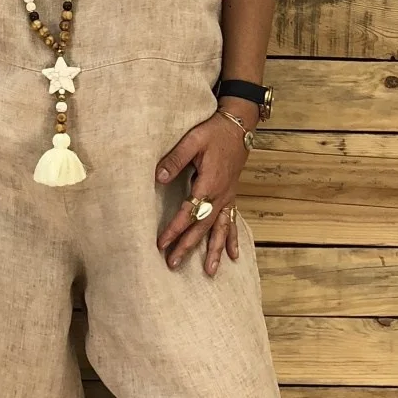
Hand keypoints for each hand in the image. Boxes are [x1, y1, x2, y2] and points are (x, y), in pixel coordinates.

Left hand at [155, 112, 248, 275]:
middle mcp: (220, 195)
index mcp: (209, 183)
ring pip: (220, 229)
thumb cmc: (214, 131)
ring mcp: (228, 197)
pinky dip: (232, 240)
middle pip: (202, 226)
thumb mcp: (192, 139)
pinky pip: (232, 222)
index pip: (189, 212)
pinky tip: (234, 256)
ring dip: (215, 251)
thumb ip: (175, 159)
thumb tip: (158, 177)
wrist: (239, 125)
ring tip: (210, 272)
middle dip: (188, 246)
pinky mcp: (231, 196)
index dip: (175, 229)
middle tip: (173, 264)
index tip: (161, 243)